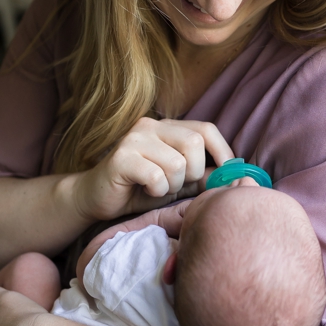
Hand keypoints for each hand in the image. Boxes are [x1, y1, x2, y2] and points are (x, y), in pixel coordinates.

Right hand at [67, 117, 231, 222]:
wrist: (93, 198)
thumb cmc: (137, 190)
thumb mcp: (175, 182)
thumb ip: (200, 176)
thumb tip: (232, 176)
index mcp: (165, 127)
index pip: (206, 129)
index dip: (223, 152)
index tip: (227, 174)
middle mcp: (149, 126)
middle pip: (195, 143)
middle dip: (194, 172)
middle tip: (177, 185)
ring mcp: (134, 140)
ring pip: (177, 163)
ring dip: (173, 185)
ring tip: (157, 189)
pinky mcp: (121, 158)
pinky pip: (156, 177)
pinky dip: (157, 191)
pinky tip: (144, 191)